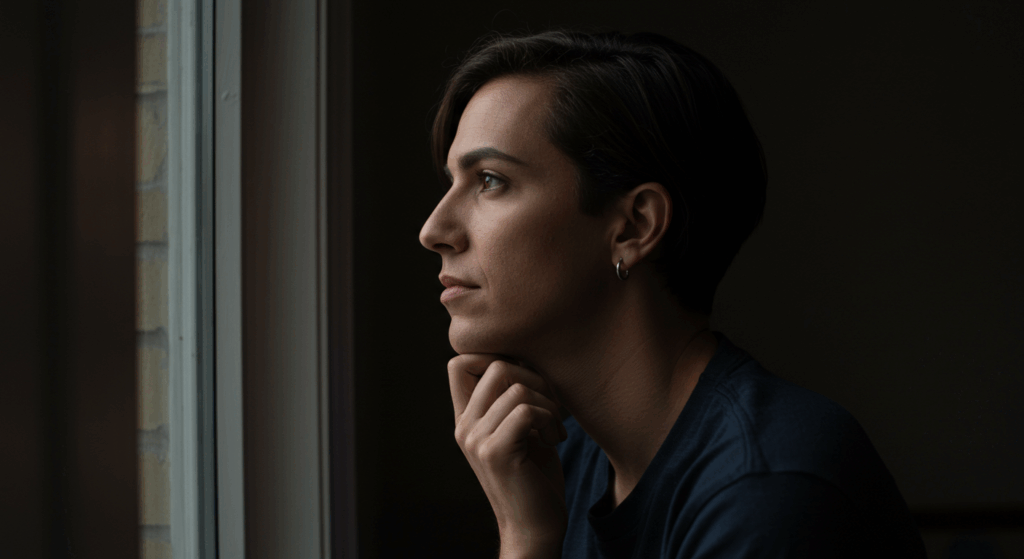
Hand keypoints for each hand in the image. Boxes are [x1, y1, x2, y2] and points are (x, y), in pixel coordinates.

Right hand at [448, 354, 567, 557]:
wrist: (535, 527)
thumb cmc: (536, 476)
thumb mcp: (521, 430)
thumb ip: (513, 398)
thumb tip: (527, 356)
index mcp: (466, 418)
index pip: (459, 362)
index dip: (496, 356)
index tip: (528, 380)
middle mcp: (464, 426)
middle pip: (494, 364)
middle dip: (534, 377)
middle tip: (551, 405)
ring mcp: (475, 439)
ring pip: (516, 386)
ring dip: (548, 403)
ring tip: (555, 428)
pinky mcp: (495, 452)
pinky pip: (525, 410)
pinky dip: (550, 419)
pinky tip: (557, 440)